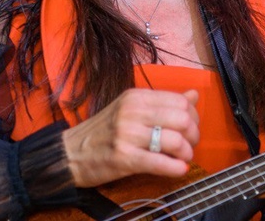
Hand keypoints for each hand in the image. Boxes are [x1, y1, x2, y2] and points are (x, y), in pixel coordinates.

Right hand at [62, 88, 199, 186]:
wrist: (70, 153)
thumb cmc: (103, 131)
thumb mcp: (131, 109)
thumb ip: (163, 103)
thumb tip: (194, 95)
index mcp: (136, 97)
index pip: (180, 101)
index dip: (193, 117)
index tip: (190, 129)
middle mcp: (132, 111)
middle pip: (182, 119)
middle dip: (193, 136)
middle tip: (188, 146)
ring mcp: (127, 134)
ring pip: (175, 141)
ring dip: (186, 153)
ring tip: (182, 158)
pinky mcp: (123, 157)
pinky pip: (159, 162)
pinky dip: (175, 168)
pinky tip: (178, 170)